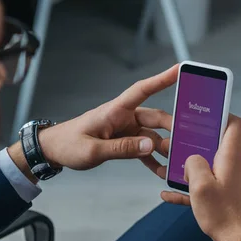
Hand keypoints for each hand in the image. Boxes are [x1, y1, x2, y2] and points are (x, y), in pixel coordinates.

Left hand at [37, 65, 176, 174]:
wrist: (54, 151)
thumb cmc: (69, 145)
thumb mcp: (93, 150)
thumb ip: (121, 148)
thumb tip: (150, 146)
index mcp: (114, 111)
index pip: (142, 90)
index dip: (162, 79)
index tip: (180, 69)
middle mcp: (123, 117)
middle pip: (155, 118)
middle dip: (173, 128)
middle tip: (187, 142)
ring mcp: (125, 130)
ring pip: (152, 136)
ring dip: (164, 149)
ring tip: (176, 163)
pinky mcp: (123, 142)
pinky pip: (143, 150)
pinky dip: (152, 160)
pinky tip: (161, 171)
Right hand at [161, 115, 240, 240]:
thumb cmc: (223, 215)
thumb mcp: (200, 186)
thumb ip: (193, 164)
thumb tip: (191, 159)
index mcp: (231, 158)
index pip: (234, 125)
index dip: (220, 115)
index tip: (203, 114)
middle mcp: (236, 166)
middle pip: (215, 146)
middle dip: (194, 145)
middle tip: (174, 144)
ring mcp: (234, 182)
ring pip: (209, 167)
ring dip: (190, 168)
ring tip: (168, 170)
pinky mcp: (229, 196)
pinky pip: (208, 187)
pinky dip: (191, 189)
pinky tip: (169, 195)